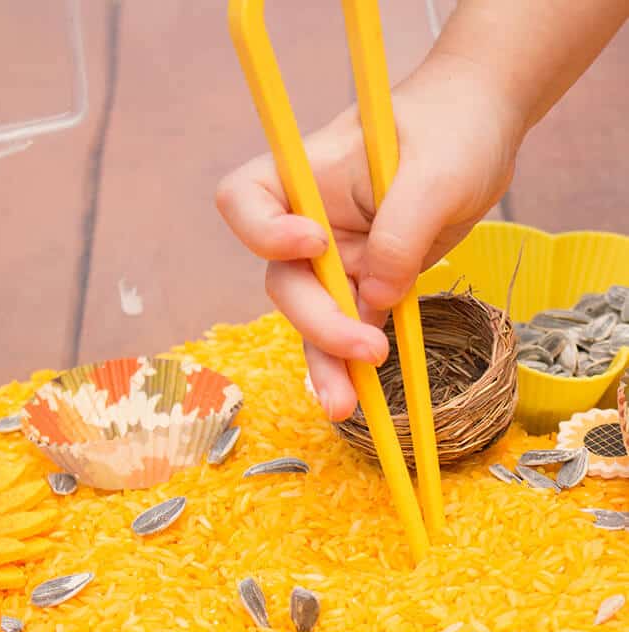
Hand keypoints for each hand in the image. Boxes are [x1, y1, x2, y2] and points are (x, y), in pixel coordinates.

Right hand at [216, 53, 523, 421]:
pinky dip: (353, 362)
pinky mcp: (367, 281)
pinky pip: (351, 326)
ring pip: (314, 316)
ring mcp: (337, 256)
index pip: (244, 201)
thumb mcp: (436, 174)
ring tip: (345, 406)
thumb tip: (376, 300)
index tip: (315, 243)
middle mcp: (310, 221)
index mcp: (307, 175)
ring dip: (327, 360)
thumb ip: (401, 234)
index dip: (264, 232)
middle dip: (317, 320)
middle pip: (284, 279)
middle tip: (366, 349)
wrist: (481, 134)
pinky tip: (362, 394)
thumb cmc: (453, 130)